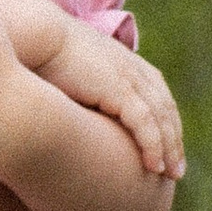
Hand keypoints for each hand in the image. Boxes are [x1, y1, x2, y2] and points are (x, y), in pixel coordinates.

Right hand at [13, 7, 184, 180]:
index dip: (165, 125)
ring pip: (161, 119)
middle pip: (165, 110)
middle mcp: (134, 70)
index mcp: (126, 64)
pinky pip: (145, 123)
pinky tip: (153, 165)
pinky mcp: (120, 89)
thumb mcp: (74, 74)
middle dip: (173, 141)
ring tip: (170, 175)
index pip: (158, 97)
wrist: (35, 35)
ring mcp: (129, 78)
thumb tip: (78, 111)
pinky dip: (153, 145)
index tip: (166, 150)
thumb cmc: (44, 55)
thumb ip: (86, 91)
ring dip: (169, 148)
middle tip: (176, 171)